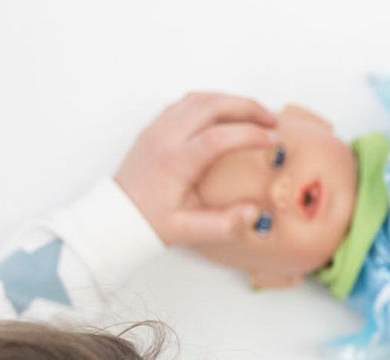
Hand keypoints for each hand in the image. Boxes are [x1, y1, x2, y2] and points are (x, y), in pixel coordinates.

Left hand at [114, 92, 277, 246]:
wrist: (116, 215)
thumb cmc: (150, 222)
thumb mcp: (189, 232)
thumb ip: (224, 224)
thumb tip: (254, 211)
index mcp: (175, 163)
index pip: (218, 137)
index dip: (250, 134)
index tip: (272, 139)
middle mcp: (165, 138)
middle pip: (210, 105)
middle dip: (246, 107)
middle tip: (272, 119)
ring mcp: (158, 128)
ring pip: (198, 98)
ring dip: (230, 100)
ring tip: (254, 114)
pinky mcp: (156, 127)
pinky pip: (186, 102)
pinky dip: (212, 102)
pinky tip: (226, 115)